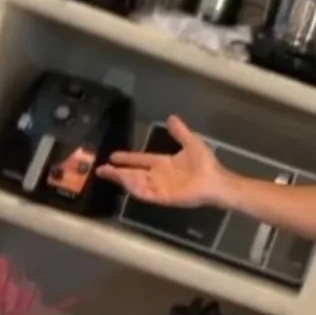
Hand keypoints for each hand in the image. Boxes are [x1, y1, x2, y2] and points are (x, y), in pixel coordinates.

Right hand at [97, 116, 227, 208]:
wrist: (216, 181)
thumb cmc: (205, 164)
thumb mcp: (191, 143)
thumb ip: (180, 132)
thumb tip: (172, 117)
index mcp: (163, 164)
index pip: (140, 160)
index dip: (127, 158)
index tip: (112, 155)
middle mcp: (158, 176)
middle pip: (132, 173)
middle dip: (116, 171)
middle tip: (100, 168)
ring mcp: (159, 187)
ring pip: (135, 183)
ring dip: (122, 178)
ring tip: (109, 172)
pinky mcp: (162, 197)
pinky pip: (144, 193)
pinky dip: (134, 187)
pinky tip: (125, 181)